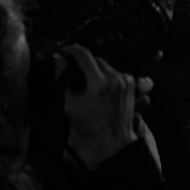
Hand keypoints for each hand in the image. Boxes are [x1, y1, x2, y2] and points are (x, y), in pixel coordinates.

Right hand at [59, 45, 143, 167]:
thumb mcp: (70, 104)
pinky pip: (116, 72)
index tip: (65, 51)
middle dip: (85, 64)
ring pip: (106, 65)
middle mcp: (114, 78)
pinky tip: (103, 89)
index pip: (83, 54)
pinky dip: (108, 77)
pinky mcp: (130, 84)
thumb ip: (62, 79)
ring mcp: (125, 80)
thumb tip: (58, 60)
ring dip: (97, 71)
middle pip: (96, 59)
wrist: (112, 140)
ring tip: (91, 86)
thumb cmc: (90, 126)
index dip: (71, 49)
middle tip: (77, 73)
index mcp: (98, 82)